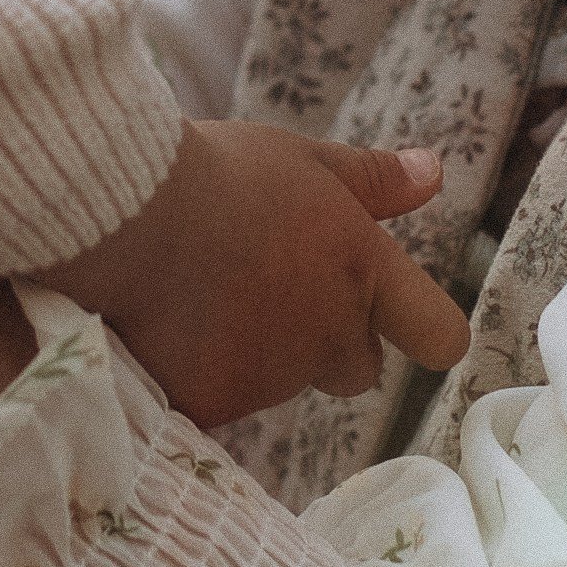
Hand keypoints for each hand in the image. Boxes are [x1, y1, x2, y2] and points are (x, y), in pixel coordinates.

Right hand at [43, 118, 470, 428]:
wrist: (128, 218)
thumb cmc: (219, 174)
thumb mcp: (301, 159)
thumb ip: (372, 179)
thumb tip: (434, 172)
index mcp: (363, 272)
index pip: (438, 334)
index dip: (428, 333)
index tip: (407, 326)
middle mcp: (331, 335)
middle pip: (358, 369)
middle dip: (330, 345)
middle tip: (270, 294)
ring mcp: (274, 379)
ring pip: (282, 382)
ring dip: (257, 354)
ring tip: (199, 294)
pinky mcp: (216, 407)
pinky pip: (218, 400)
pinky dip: (199, 375)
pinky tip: (164, 330)